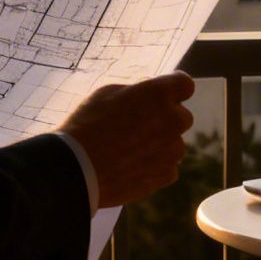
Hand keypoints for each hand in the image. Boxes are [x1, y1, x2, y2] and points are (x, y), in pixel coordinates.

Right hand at [58, 72, 196, 209]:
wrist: (76, 169)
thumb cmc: (87, 125)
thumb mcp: (106, 94)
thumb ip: (136, 93)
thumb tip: (148, 98)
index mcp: (158, 95)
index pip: (184, 85)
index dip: (174, 89)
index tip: (165, 93)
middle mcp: (172, 120)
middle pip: (182, 116)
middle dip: (166, 118)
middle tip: (139, 125)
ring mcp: (172, 150)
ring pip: (173, 143)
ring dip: (160, 144)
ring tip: (129, 150)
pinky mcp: (166, 174)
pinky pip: (167, 166)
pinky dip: (154, 165)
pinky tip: (131, 166)